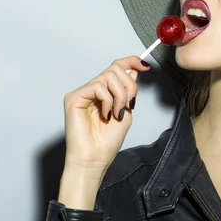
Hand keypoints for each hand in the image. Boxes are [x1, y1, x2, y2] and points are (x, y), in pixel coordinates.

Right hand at [58, 56, 149, 208]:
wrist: (95, 159)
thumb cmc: (107, 141)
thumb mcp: (127, 110)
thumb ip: (129, 90)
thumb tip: (133, 69)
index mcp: (105, 92)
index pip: (117, 67)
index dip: (131, 61)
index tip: (146, 66)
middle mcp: (92, 89)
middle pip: (116, 68)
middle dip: (129, 85)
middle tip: (129, 104)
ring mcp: (82, 92)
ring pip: (109, 75)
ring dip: (120, 95)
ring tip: (118, 112)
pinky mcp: (74, 97)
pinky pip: (98, 86)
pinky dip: (108, 101)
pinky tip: (106, 115)